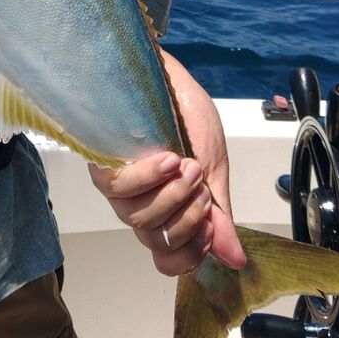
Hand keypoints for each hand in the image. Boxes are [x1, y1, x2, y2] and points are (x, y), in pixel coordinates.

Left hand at [87, 50, 246, 274]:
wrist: (169, 76)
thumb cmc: (188, 117)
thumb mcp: (213, 169)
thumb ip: (219, 215)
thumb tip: (235, 260)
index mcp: (168, 211)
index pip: (168, 260)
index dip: (189, 255)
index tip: (210, 224)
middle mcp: (140, 205)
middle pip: (156, 242)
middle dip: (187, 217)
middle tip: (201, 182)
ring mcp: (120, 186)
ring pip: (138, 220)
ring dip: (171, 195)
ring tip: (187, 164)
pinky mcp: (103, 163)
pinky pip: (118, 190)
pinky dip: (147, 177)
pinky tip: (166, 158)